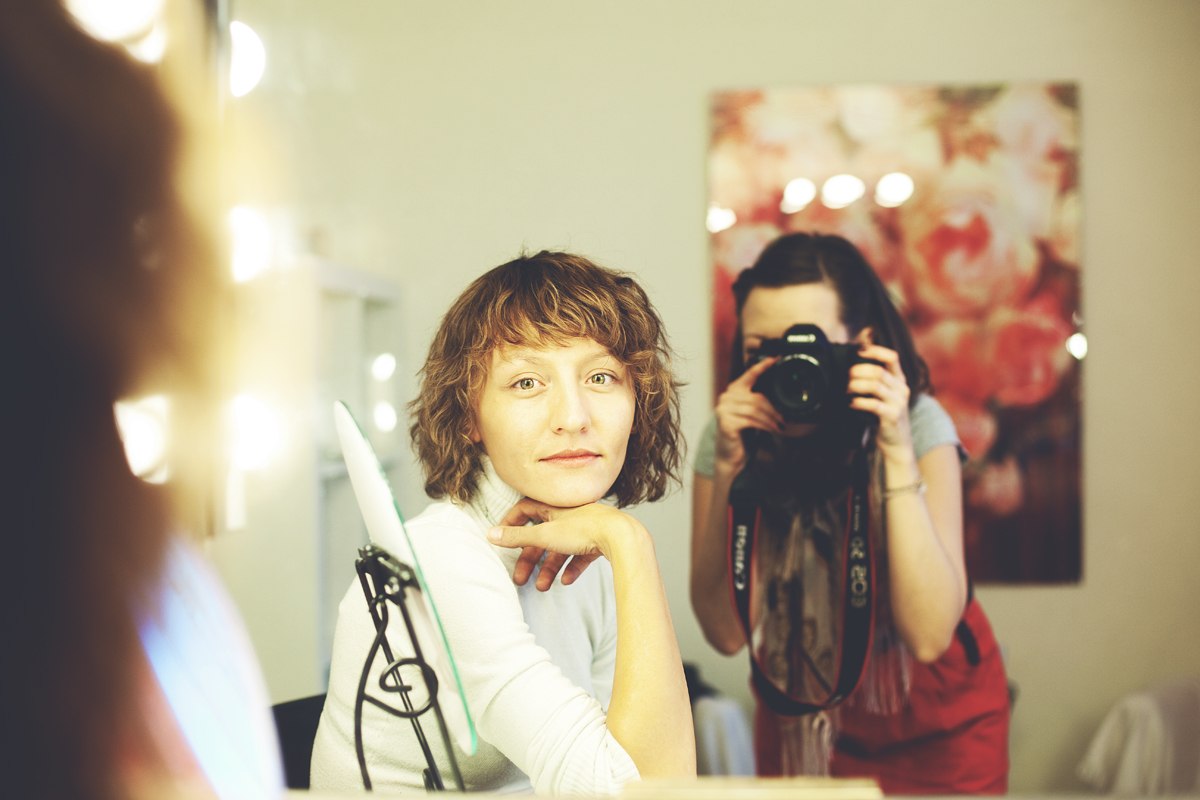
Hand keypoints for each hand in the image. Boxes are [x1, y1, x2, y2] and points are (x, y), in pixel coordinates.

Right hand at [490, 499, 635, 590]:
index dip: (512, 523)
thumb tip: (490, 534)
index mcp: (554, 507)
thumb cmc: (585, 529)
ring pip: (560, 550)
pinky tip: (566, 581)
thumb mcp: (544, 534)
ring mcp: (584, 528)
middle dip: (530, 559)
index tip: (502, 538)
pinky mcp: (598, 542)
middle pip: (541, 537)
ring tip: (542, 587)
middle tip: (519, 578)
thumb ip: (517, 537)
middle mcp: (568, 515)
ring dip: (549, 569)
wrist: (621, 537)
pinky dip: (571, 568)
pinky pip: (580, 556)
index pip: (526, 509)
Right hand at [713, 356, 783, 472]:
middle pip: (756, 398)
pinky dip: (764, 425)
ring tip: (779, 427)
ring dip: (770, 419)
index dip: (762, 366)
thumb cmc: (742, 432)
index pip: (749, 374)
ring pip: (755, 410)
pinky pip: (751, 420)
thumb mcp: (751, 414)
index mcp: (733, 391)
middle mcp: (726, 397)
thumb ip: (758, 402)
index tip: (775, 359)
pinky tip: (770, 430)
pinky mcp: (726, 422)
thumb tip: (780, 401)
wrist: (730, 453)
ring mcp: (724, 409)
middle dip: (773, 410)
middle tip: (783, 419)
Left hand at [848, 340, 914, 457]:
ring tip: (846, 389)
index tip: (858, 350)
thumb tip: (852, 366)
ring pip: (875, 386)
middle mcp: (901, 389)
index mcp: (899, 380)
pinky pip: (874, 405)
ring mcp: (898, 403)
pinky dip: (858, 402)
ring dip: (856, 385)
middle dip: (858, 371)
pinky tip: (850, 403)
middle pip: (879, 371)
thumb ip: (874, 380)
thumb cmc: (885, 416)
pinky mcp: (892, 416)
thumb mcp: (883, 395)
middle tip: (846, 376)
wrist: (896, 443)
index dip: (875, 351)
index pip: (892, 357)